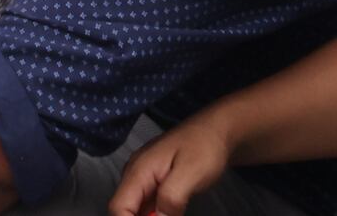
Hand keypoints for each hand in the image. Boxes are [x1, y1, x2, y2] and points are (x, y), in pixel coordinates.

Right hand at [116, 112, 243, 215]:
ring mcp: (145, 178)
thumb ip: (170, 199)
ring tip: (171, 214)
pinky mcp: (155, 183)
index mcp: (139, 171)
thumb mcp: (191, 173)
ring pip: (135, 208)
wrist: (218, 129)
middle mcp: (136, 174)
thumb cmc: (205, 146)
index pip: (119, 207)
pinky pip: (147, 205)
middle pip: (124, 209)